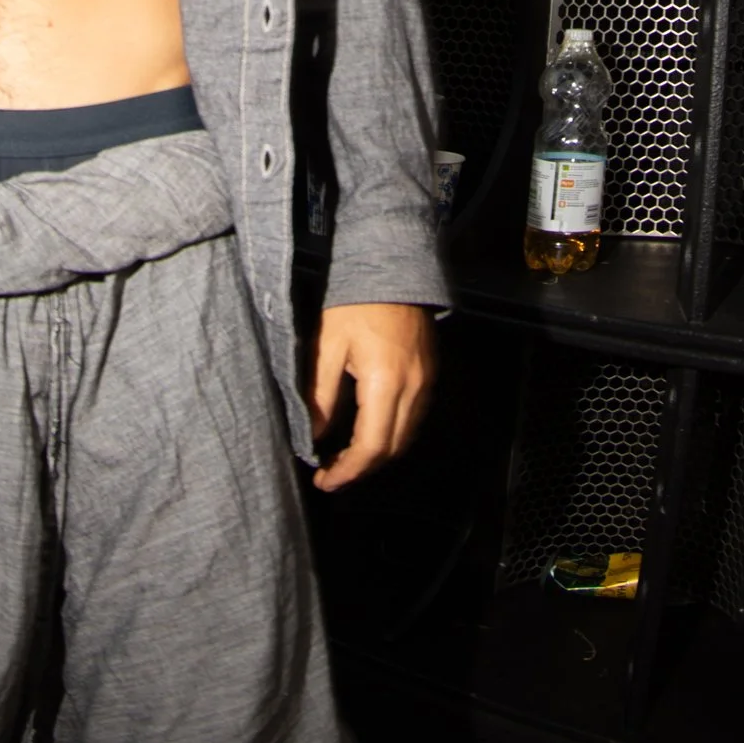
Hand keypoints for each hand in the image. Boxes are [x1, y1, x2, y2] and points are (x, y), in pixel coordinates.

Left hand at [308, 301, 435, 490]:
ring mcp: (427, 380)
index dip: (348, 471)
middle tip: (331, 473)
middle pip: (393, 449)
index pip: (372, 447)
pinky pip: (415, 417)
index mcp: (386, 382)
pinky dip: (393, 433)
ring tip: (346, 457)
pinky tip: (369, 429)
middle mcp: (414, 387)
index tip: (324, 480)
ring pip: (407, 436)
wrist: (390, 262)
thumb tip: (312, 437)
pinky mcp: (430, 372)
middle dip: (362, 469)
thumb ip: (319, 394)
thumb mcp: (326, 344)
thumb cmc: (353, 300)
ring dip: (379, 454)